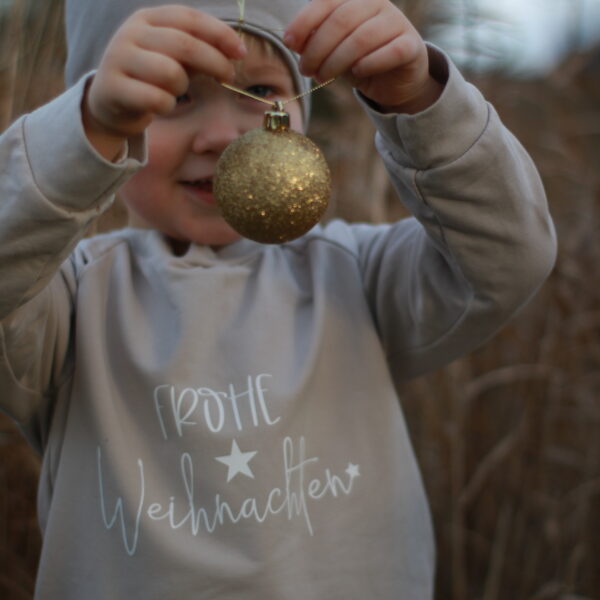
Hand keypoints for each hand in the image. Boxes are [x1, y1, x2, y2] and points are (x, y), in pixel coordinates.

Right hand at [82, 5, 245, 159]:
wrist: (109, 103)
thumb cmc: (151, 77)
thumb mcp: (174, 57)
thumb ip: (200, 49)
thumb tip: (235, 50)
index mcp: (147, 18)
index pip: (189, 18)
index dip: (219, 34)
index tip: (241, 52)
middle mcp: (130, 33)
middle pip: (184, 45)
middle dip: (214, 62)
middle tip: (227, 77)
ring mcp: (118, 59)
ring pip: (171, 73)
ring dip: (182, 87)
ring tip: (175, 90)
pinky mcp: (113, 88)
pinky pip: (157, 99)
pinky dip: (166, 105)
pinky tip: (160, 105)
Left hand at [284, 0, 442, 113]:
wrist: (394, 81)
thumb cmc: (359, 60)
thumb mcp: (332, 50)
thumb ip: (314, 41)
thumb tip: (293, 40)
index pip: (327, 2)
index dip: (304, 22)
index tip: (289, 43)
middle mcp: (377, 4)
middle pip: (341, 21)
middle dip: (318, 49)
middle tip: (307, 71)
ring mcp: (396, 22)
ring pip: (362, 38)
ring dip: (336, 61)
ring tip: (323, 78)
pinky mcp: (411, 46)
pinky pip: (390, 52)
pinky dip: (370, 63)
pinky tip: (357, 72)